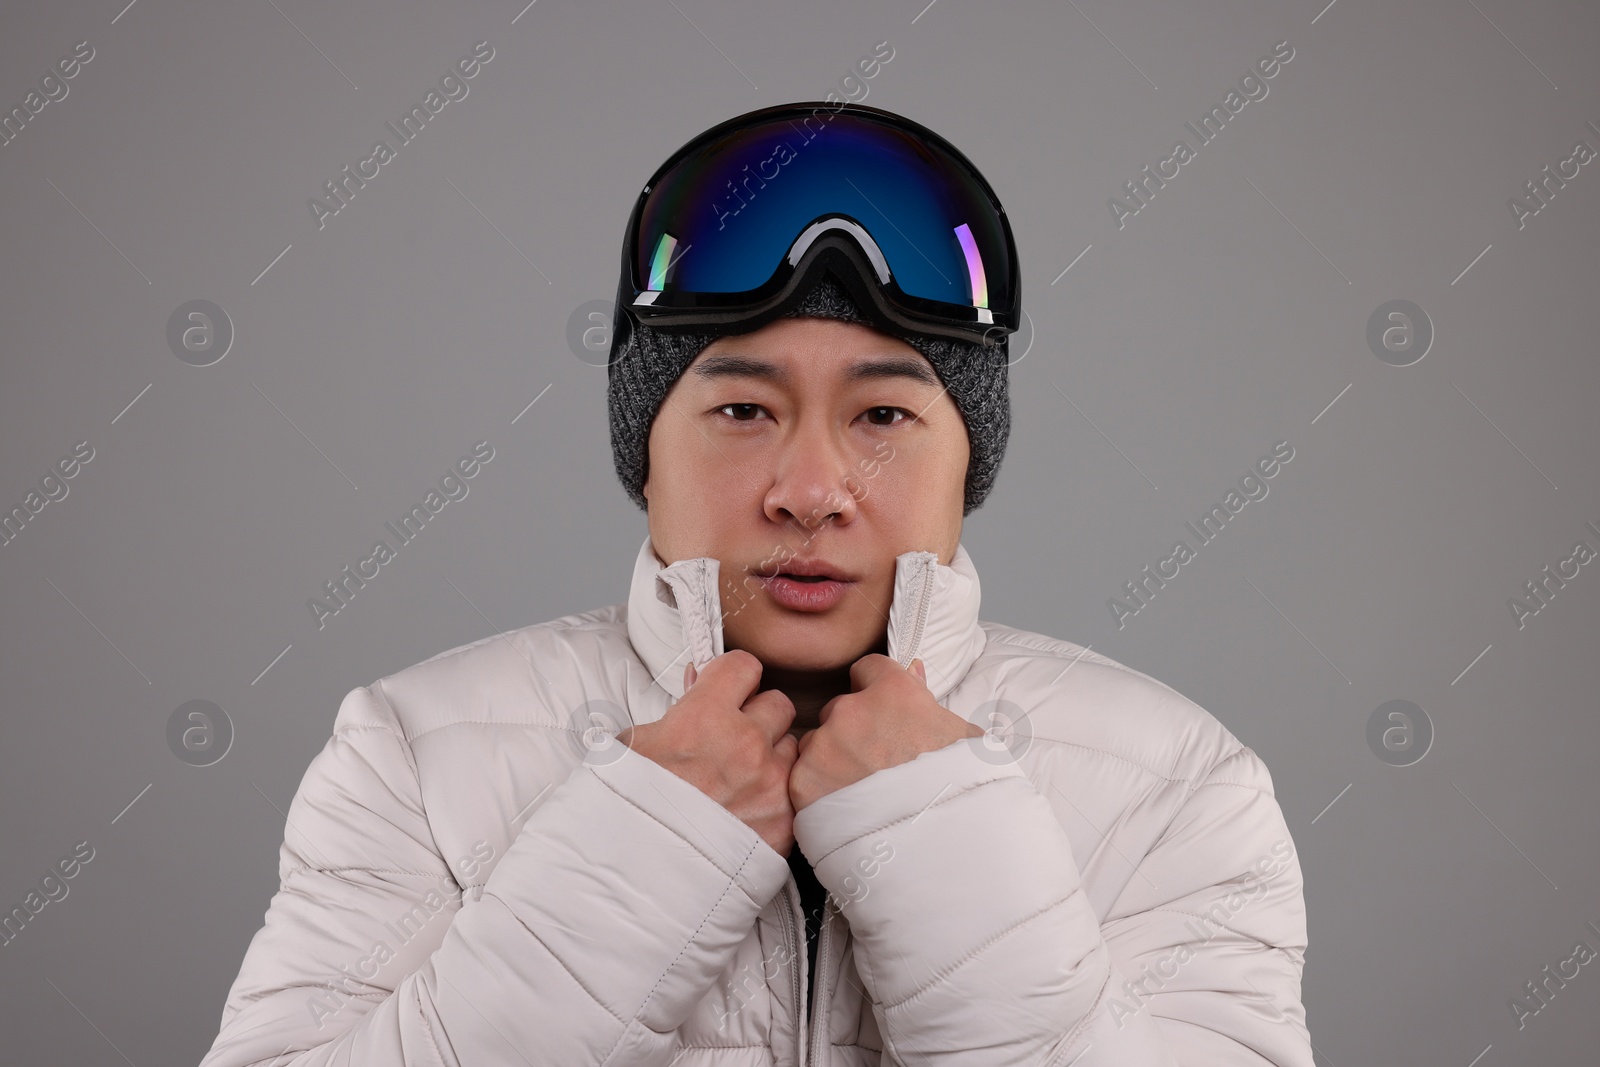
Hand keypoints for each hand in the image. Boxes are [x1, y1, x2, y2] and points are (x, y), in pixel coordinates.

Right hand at [617, 650, 799, 855]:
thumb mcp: (634, 744)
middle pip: (778, 703)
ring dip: (773, 756)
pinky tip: (751, 809)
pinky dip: (778, 796)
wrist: (638, 875)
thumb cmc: (628, 808)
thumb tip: (700, 682)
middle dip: (759, 716)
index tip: (728, 689)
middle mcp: (745, 744)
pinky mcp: (784, 821)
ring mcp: (770, 784)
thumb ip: (676, 709)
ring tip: (742, 780)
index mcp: (705, 717)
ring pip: (792, 747)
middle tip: (736, 738)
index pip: (745, 666)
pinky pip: (795, 792)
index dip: (735, 677)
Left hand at [788, 655, 983, 812]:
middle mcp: (852, 709)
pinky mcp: (804, 781)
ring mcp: (825, 746)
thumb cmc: (962, 789)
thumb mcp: (963, 736)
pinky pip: (804, 776)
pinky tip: (846, 808)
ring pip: (818, 743)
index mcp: (894, 691)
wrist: (944, 843)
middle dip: (854, 730)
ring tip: (861, 792)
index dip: (876, 691)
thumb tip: (914, 670)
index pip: (868, 668)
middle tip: (876, 764)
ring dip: (833, 760)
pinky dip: (819, 791)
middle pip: (840, 708)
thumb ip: (931, 699)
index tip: (883, 714)